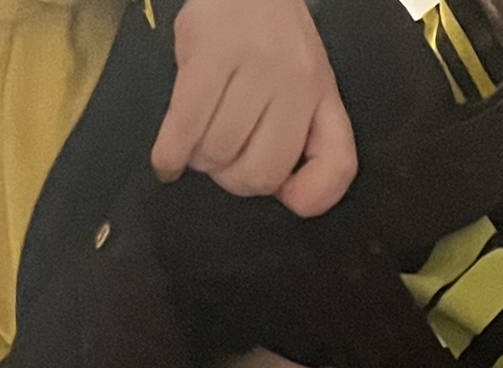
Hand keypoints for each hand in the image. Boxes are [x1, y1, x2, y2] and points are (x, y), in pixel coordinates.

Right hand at [151, 0, 357, 214]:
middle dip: (234, 179)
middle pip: (261, 172)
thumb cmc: (269, 36)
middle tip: (224, 160)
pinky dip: (171, 152)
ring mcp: (254, 65)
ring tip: (199, 138)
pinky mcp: (211, 52)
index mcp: (322, 92)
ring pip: (220, 151)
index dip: (308, 195)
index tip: (285, 193)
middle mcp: (295, 80)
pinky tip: (167, 160)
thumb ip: (309, 136)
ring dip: (200, 158)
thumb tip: (290, 196)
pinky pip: (187, 124)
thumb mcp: (306, 83)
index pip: (335, 165)